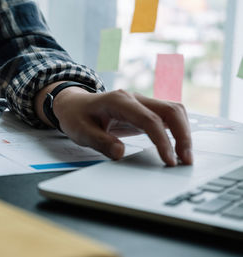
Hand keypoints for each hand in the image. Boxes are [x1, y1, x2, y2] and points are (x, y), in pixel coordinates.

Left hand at [35, 83, 191, 165]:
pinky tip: (179, 147)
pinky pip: (169, 117)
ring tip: (185, 157)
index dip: (162, 140)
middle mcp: (134, 98)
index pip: (149, 119)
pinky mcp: (145, 110)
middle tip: (186, 161)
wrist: (73, 105)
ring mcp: (142, 102)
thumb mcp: (80, 131)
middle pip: (170, 110)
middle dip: (183, 135)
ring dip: (184, 132)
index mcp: (118, 101)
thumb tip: (120, 153)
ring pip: (174, 111)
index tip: (168, 160)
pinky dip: (178, 130)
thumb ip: (100, 141)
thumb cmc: (76, 117)